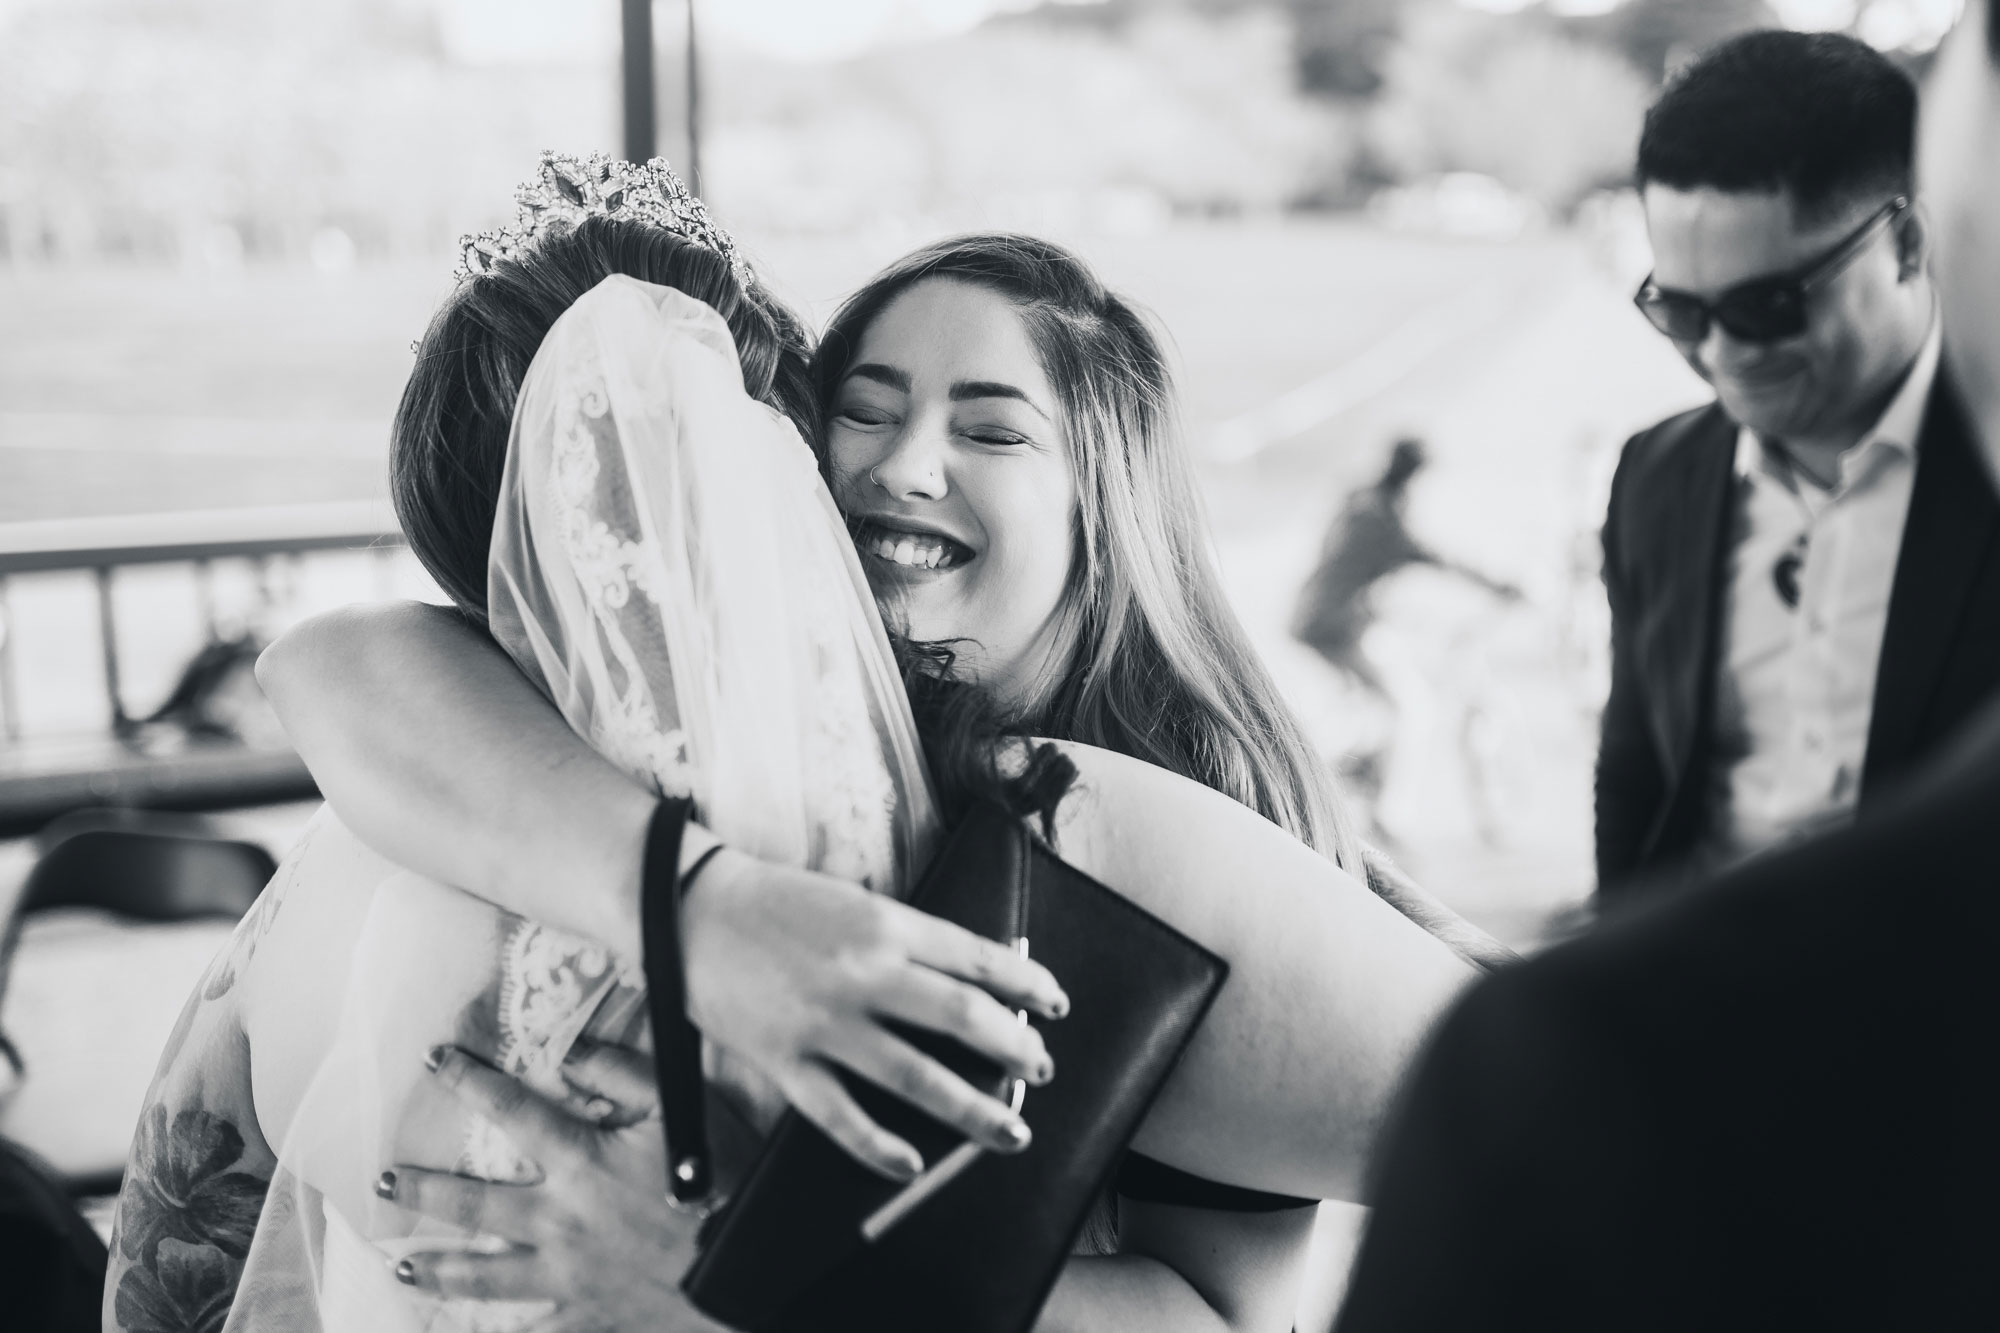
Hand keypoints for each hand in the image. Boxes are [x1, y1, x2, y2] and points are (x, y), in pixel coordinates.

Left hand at [381, 1044, 722, 1332]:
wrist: (753, 1262)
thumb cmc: (725, 1178)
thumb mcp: (682, 1108)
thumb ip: (624, 1073)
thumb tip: (573, 1051)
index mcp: (581, 1160)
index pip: (511, 1110)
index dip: (468, 1080)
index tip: (433, 1059)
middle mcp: (560, 1219)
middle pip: (475, 1203)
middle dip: (424, 1190)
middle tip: (385, 1181)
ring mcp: (568, 1275)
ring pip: (485, 1276)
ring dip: (438, 1271)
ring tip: (403, 1269)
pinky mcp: (589, 1314)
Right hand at [681, 848, 1065, 1179]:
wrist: (690, 908)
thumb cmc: (778, 903)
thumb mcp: (856, 904)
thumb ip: (908, 942)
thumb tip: (972, 983)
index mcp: (886, 924)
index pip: (977, 960)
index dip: (1027, 984)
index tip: (1055, 1004)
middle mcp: (865, 972)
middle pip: (964, 1019)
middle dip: (1016, 1049)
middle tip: (1041, 1070)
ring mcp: (825, 1022)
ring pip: (918, 1076)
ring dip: (974, 1109)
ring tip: (1011, 1131)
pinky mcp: (785, 1061)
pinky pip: (842, 1116)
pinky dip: (881, 1147)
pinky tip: (914, 1166)